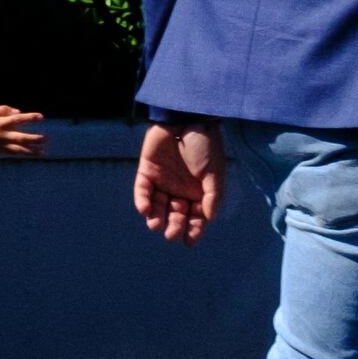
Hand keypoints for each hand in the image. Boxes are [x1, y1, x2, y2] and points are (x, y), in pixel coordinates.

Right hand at [0, 104, 47, 154]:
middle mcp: (2, 135)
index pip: (18, 120)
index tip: (41, 117)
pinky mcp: (0, 151)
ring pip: (19, 149)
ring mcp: (1, 145)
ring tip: (44, 152)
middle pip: (21, 138)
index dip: (30, 118)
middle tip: (46, 138)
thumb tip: (19, 112)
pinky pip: (14, 153)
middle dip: (34, 139)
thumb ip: (4, 109)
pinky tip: (34, 153)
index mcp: (0, 123)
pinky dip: (24, 153)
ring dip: (32, 151)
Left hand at [133, 122, 225, 243]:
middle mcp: (180, 189)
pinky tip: (145, 209)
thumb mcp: (214, 172)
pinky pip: (143, 190)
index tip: (189, 242)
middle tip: (171, 234)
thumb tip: (208, 218)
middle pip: (176, 214)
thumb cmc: (205, 144)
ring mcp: (163, 180)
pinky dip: (143, 200)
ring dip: (156, 217)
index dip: (194, 230)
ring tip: (156, 225)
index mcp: (198, 191)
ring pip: (158, 206)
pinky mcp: (147, 170)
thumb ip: (212, 196)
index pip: (196, 217)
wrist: (187, 117)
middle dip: (174, 226)